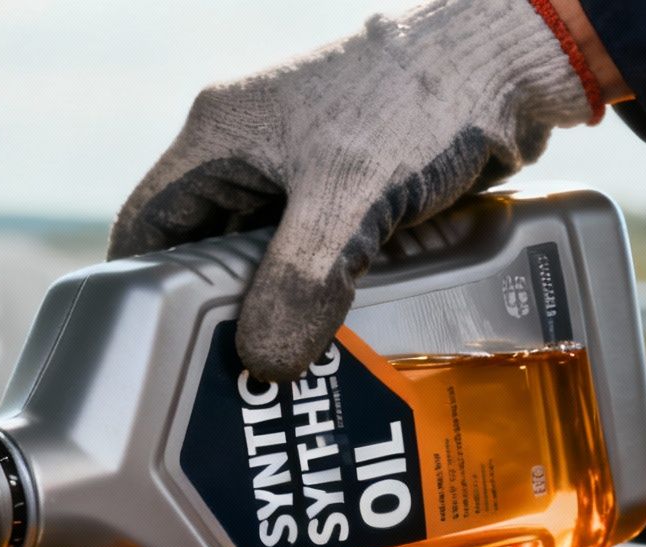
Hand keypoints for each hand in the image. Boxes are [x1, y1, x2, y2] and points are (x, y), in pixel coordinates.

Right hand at [109, 0, 604, 381]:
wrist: (509, 59)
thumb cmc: (417, 101)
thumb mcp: (346, 199)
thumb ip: (298, 284)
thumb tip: (263, 364)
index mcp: (219, 139)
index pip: (145, 228)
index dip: (136, 296)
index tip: (148, 361)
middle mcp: (251, 153)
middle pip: (202, 253)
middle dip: (212, 318)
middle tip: (223, 388)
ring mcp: (303, 170)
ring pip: (264, 259)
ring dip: (275, 311)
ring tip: (282, 379)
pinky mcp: (354, 187)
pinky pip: (318, 255)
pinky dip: (322, 297)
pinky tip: (337, 341)